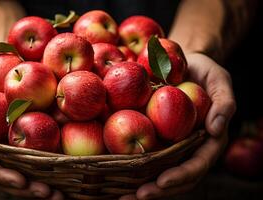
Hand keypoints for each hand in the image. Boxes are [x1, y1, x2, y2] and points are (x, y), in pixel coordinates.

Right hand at [0, 61, 62, 198]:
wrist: (1, 66)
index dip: (0, 175)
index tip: (20, 181)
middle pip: (10, 175)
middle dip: (28, 189)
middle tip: (50, 195)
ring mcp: (14, 145)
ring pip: (28, 171)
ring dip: (45, 185)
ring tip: (64, 194)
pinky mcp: (31, 137)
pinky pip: (42, 153)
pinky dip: (55, 166)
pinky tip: (72, 173)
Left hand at [120, 53, 235, 199]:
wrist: (180, 63)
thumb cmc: (202, 70)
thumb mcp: (218, 79)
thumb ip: (224, 102)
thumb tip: (216, 129)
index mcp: (206, 140)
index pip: (197, 163)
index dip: (182, 175)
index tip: (162, 181)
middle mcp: (186, 148)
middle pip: (175, 176)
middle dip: (158, 190)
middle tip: (137, 196)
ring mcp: (168, 145)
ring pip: (156, 172)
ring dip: (139, 187)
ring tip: (120, 197)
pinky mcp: (152, 138)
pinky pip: (142, 156)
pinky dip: (128, 168)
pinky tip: (110, 175)